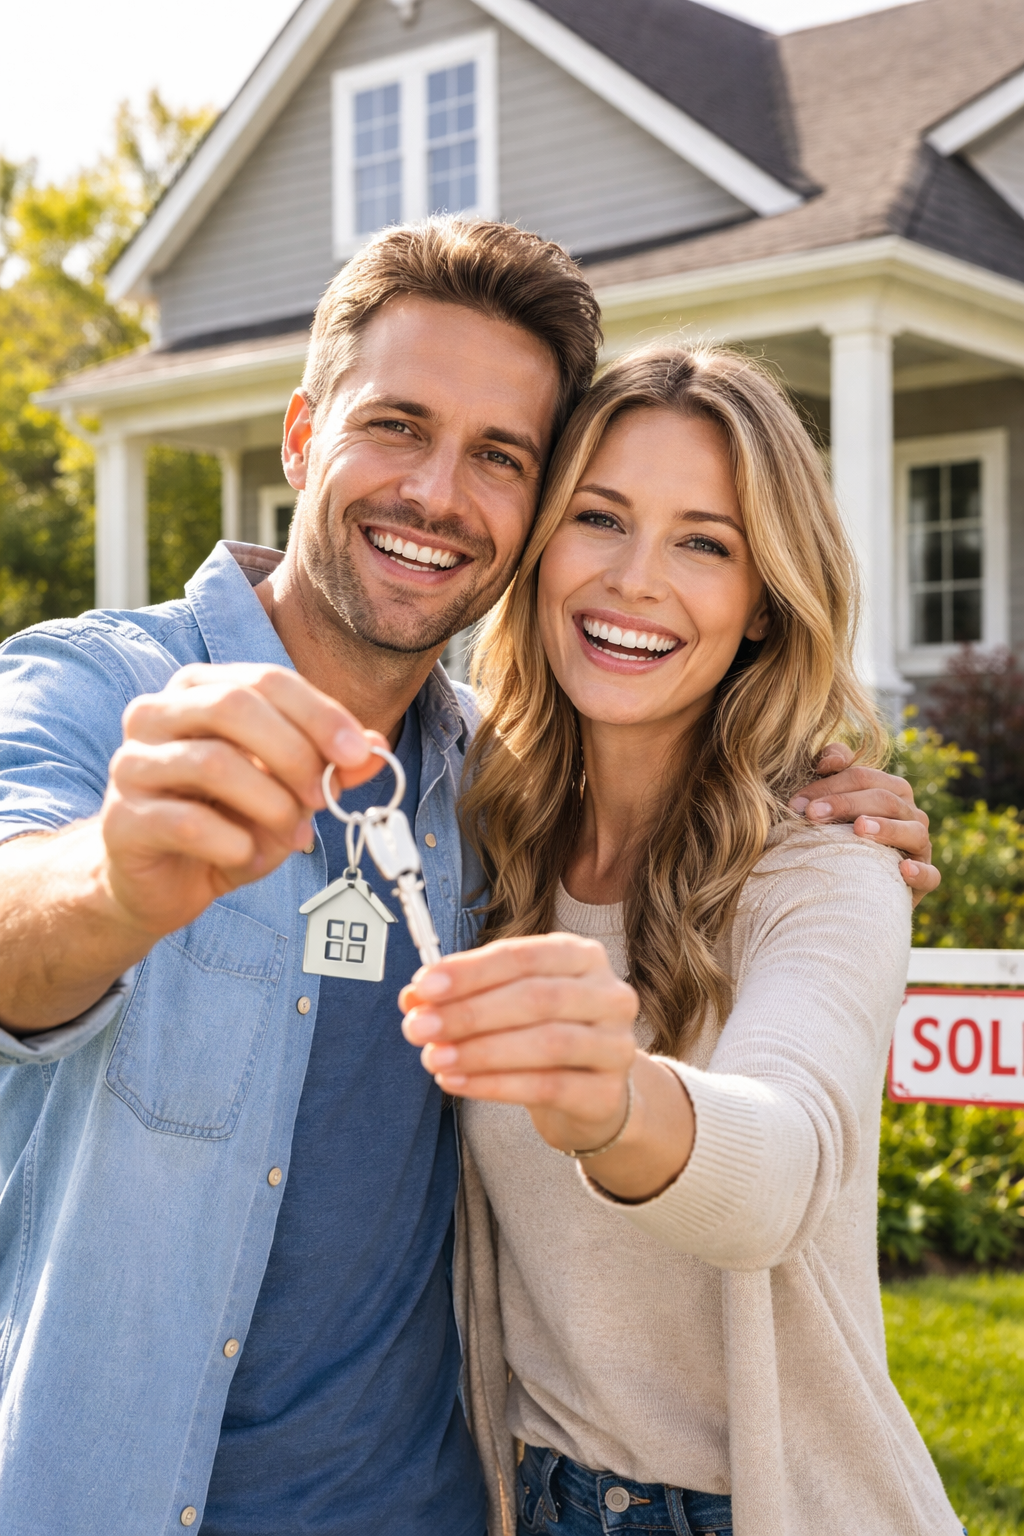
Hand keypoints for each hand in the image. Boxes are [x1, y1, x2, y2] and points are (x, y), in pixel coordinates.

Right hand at [100, 662, 387, 939]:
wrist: (160, 883)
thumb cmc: (224, 823)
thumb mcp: (286, 790)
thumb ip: (327, 766)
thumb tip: (376, 750)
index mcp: (198, 690)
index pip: (266, 680)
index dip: (319, 714)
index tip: (359, 753)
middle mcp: (155, 715)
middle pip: (234, 706)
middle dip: (294, 752)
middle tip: (324, 796)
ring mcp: (132, 765)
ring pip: (213, 763)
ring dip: (270, 804)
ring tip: (292, 834)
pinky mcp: (122, 820)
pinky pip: (188, 823)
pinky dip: (235, 843)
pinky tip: (247, 855)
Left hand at [400, 935, 692, 1199]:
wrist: (591, 1096)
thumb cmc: (543, 1035)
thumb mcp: (506, 1004)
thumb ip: (464, 994)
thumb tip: (413, 997)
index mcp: (581, 956)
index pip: (522, 956)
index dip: (471, 971)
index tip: (423, 987)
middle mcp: (608, 994)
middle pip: (536, 998)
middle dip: (469, 1013)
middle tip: (418, 1027)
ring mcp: (615, 1044)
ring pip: (546, 1043)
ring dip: (480, 1051)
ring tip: (433, 1058)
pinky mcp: (608, 1093)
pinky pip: (548, 1086)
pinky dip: (495, 1085)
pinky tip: (457, 1083)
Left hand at [790, 742, 939, 906]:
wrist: (852, 885)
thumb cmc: (837, 834)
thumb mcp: (829, 799)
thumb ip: (830, 769)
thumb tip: (830, 760)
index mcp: (891, 790)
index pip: (862, 777)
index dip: (829, 786)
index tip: (797, 804)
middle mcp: (910, 814)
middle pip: (885, 799)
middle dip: (846, 804)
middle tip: (813, 815)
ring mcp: (920, 846)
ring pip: (913, 831)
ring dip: (887, 829)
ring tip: (859, 829)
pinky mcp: (924, 880)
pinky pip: (930, 874)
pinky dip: (920, 871)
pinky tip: (903, 869)